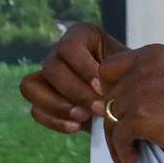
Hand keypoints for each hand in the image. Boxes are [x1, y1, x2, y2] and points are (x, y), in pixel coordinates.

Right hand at [20, 20, 126, 135]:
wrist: (130, 96)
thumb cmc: (132, 77)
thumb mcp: (131, 67)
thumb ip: (120, 71)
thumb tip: (105, 87)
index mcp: (81, 35)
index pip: (69, 47)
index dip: (83, 69)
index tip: (103, 88)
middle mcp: (59, 52)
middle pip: (51, 67)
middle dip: (75, 92)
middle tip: (98, 109)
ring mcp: (46, 76)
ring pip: (31, 86)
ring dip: (57, 105)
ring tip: (83, 118)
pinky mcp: (43, 100)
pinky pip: (35, 110)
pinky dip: (54, 120)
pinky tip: (77, 127)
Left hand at [97, 43, 163, 162]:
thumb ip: (148, 88)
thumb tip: (113, 111)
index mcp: (155, 54)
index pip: (108, 69)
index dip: (109, 93)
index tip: (118, 114)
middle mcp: (145, 66)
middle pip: (106, 95)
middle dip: (111, 120)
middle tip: (123, 142)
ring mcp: (142, 89)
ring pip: (109, 117)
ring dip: (116, 140)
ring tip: (129, 157)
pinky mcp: (143, 115)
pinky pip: (118, 136)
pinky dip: (122, 152)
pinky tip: (134, 161)